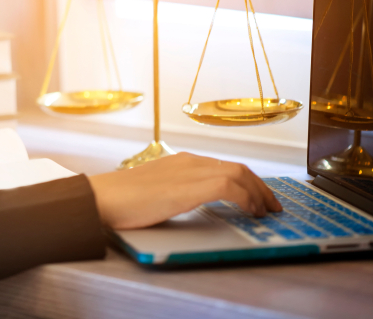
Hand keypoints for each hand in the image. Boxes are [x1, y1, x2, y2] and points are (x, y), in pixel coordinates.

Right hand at [87, 151, 281, 229]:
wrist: (101, 198)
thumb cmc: (120, 199)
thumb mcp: (154, 190)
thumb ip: (174, 190)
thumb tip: (187, 202)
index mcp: (180, 162)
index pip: (224, 166)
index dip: (248, 182)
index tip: (258, 198)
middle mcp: (189, 161)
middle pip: (238, 168)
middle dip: (261, 187)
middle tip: (271, 206)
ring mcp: (189, 172)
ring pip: (238, 173)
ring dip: (258, 193)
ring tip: (265, 211)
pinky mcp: (188, 187)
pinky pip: (229, 186)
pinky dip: (246, 198)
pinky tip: (250, 211)